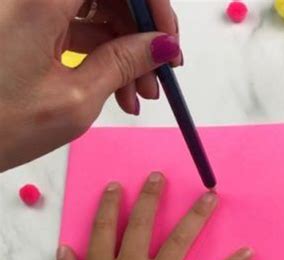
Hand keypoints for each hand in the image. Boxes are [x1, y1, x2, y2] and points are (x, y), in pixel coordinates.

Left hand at [0, 0, 180, 170]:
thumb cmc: (0, 125)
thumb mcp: (76, 99)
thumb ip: (124, 63)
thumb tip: (163, 46)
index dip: (152, 4)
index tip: (169, 40)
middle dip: (141, 33)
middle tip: (159, 76)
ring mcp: (29, 7)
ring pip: (98, 11)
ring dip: (125, 51)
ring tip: (138, 96)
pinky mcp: (28, 24)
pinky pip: (80, 28)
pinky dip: (103, 56)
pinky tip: (119, 91)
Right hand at [48, 172, 252, 259]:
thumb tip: (64, 247)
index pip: (104, 229)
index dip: (110, 206)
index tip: (117, 186)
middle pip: (141, 225)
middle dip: (151, 198)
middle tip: (160, 176)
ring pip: (179, 241)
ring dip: (195, 216)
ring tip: (210, 196)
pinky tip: (248, 252)